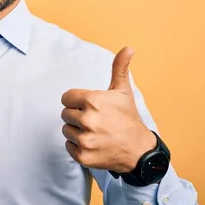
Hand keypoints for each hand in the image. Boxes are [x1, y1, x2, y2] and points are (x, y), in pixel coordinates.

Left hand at [60, 47, 155, 172]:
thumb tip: (128, 48)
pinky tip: (93, 143)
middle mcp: (87, 120)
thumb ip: (119, 68)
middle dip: (77, 116)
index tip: (89, 106)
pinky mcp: (83, 156)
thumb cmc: (128, 118)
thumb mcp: (123, 91)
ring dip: (77, 131)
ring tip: (95, 132)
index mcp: (93, 101)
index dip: (76, 101)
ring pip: (66, 130)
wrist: (138, 150)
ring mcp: (85, 140)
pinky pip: (68, 146)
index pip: (66, 98)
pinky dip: (77, 146)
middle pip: (65, 114)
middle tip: (94, 120)